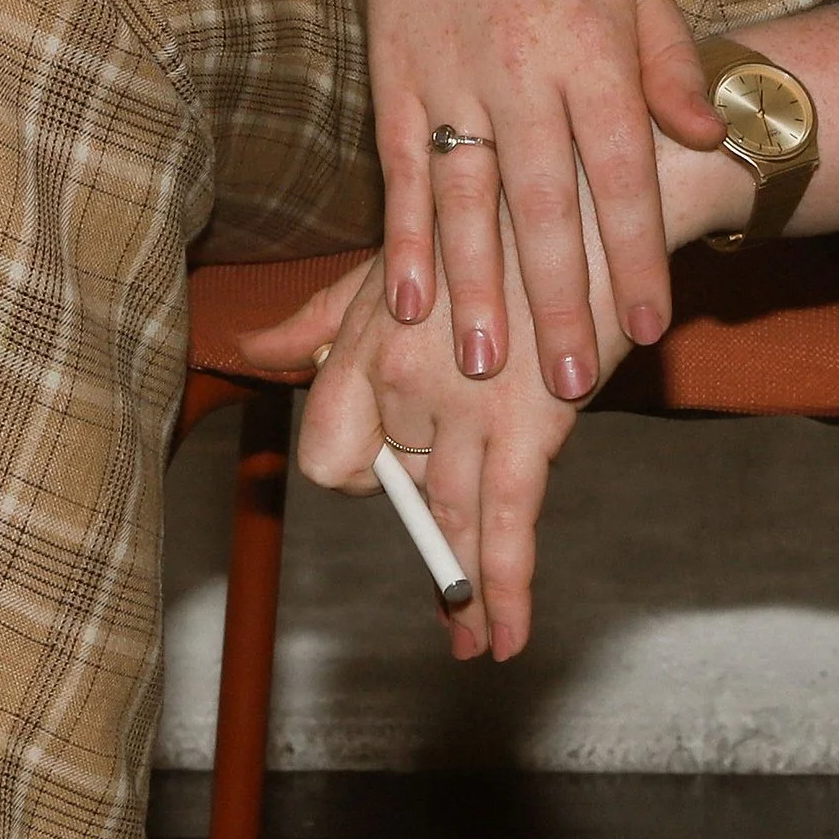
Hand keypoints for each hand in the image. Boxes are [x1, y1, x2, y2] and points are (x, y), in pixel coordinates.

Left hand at [240, 227, 626, 659]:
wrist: (587, 200)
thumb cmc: (485, 224)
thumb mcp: (392, 261)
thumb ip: (317, 318)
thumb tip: (251, 348)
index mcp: (366, 337)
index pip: (324, 449)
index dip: (355, 466)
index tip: (389, 456)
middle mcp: (405, 378)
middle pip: (385, 489)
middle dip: (414, 500)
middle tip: (447, 499)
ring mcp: (468, 405)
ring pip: (446, 521)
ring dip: (459, 590)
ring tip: (467, 638)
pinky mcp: (533, 424)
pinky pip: (508, 525)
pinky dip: (506, 590)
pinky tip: (505, 637)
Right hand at [339, 0, 720, 399]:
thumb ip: (667, 56)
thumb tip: (704, 139)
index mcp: (588, 39)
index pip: (619, 166)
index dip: (632, 250)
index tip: (647, 325)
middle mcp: (518, 65)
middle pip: (541, 201)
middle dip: (557, 298)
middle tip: (572, 381)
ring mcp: (448, 74)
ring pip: (465, 199)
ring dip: (475, 289)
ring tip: (483, 366)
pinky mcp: (395, 77)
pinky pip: (402, 173)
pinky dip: (407, 239)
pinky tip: (412, 299)